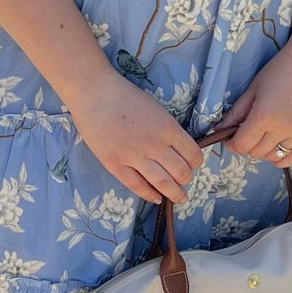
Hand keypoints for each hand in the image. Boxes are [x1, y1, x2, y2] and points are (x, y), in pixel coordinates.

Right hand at [66, 68, 203, 205]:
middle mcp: (154, 145)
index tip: (194, 165)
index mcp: (168, 128)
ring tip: (179, 198)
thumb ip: (167, 129)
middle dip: (186, 179)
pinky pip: (137, 186)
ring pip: (162, 183)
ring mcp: (134, 156)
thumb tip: (177, 149)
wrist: (95, 94)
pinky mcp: (115, 164)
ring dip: (175, 193)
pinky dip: (150, 195)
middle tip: (185, 181)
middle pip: (180, 171)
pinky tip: (157, 198)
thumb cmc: (126, 96)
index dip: (196, 163)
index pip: (192, 154)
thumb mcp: (157, 109)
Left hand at [223, 32, 291, 165]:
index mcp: (264, 115)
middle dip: (246, 146)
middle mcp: (281, 129)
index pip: (242, 144)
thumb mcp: (253, 88)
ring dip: (263, 151)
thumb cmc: (280, 69)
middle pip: (256, 152)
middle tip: (246, 133)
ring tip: (261, 137)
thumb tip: (220, 129)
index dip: (232, 144)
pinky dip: (281, 158)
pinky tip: (275, 148)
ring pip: (273, 157)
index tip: (230, 138)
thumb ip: (237, 111)